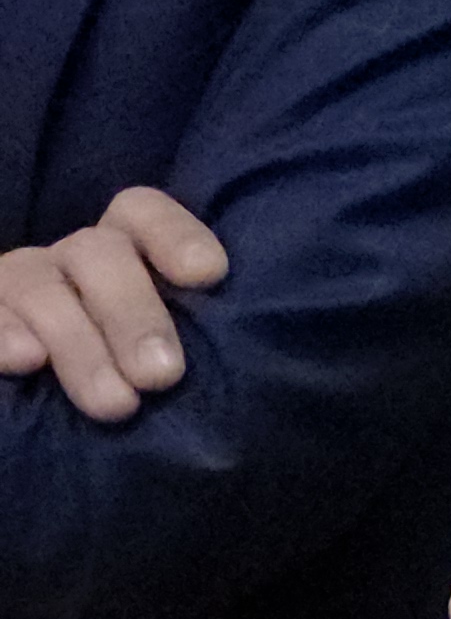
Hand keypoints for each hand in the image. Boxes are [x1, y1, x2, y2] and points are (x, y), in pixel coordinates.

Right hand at [0, 185, 227, 419]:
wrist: (32, 405)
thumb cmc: (130, 369)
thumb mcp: (163, 341)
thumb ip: (196, 330)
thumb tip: (256, 358)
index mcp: (121, 248)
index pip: (142, 212)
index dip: (174, 234)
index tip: (210, 275)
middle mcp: (68, 259)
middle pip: (99, 255)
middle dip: (135, 314)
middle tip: (163, 376)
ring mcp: (16, 283)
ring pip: (41, 289)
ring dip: (79, 345)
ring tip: (115, 403)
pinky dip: (3, 334)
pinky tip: (24, 363)